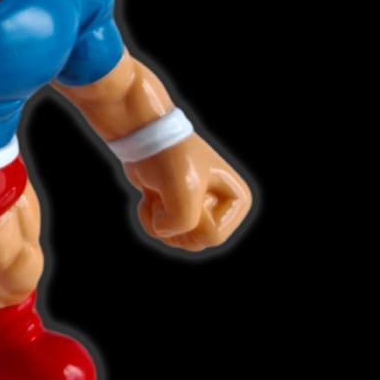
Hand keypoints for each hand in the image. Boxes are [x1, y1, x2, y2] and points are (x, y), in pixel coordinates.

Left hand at [123, 134, 251, 250]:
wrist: (142, 136)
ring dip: (159, 219)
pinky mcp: (174, 209)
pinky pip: (162, 233)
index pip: (213, 237)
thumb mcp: (183, 191)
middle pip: (195, 243)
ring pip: (178, 241)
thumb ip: (182, 223)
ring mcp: (197, 210)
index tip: (186, 189)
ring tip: (158, 194)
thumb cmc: (169, 157)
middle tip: (167, 195)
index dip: (191, 218)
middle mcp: (221, 207)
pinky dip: (149, 217)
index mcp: (237, 200)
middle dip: (174, 222)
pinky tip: (148, 197)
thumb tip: (163, 230)